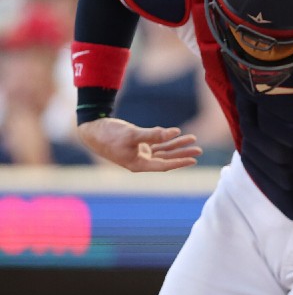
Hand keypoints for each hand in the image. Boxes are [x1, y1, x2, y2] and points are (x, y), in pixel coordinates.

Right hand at [77, 118, 201, 171]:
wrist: (93, 129)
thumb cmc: (109, 134)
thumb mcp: (133, 134)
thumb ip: (154, 134)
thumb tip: (175, 132)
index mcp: (137, 164)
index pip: (163, 165)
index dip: (179, 162)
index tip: (193, 160)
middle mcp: (139, 161)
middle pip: (166, 159)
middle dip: (182, 154)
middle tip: (199, 150)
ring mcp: (138, 153)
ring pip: (162, 150)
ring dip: (176, 145)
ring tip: (193, 140)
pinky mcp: (137, 145)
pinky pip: (156, 144)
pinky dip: (166, 140)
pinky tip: (176, 135)